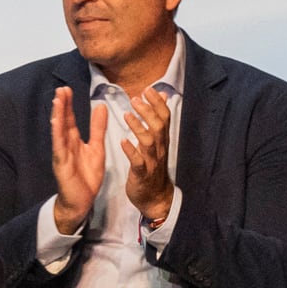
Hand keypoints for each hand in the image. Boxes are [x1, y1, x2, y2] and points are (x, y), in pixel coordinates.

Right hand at [48, 85, 108, 235]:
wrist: (81, 201)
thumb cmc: (86, 177)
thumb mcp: (97, 149)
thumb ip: (98, 129)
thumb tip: (101, 107)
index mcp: (74, 141)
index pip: (70, 120)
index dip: (69, 105)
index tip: (67, 89)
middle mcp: (65, 145)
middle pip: (63, 121)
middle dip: (62, 105)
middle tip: (61, 88)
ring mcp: (61, 154)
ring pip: (58, 131)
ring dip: (57, 115)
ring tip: (57, 100)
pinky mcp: (61, 164)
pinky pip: (59, 146)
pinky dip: (57, 134)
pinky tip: (56, 122)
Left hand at [122, 86, 175, 227]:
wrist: (155, 198)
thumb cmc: (152, 167)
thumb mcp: (156, 142)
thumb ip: (157, 120)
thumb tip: (163, 97)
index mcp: (161, 141)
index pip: (164, 118)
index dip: (157, 103)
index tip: (147, 89)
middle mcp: (159, 149)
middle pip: (159, 127)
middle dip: (148, 111)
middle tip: (135, 98)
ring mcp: (151, 162)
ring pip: (149, 142)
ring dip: (139, 128)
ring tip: (127, 115)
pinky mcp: (141, 174)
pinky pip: (138, 162)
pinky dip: (131, 151)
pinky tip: (122, 141)